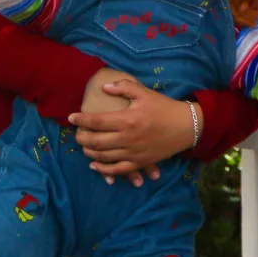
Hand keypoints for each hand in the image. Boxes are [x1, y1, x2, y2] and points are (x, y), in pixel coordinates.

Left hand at [70, 76, 201, 187]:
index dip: (81, 120)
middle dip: (82, 137)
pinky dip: (103, 169)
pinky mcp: (139, 163)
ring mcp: (133, 153)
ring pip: (103, 156)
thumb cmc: (164, 107)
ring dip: (89, 152)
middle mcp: (128, 138)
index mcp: (128, 119)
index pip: (97, 121)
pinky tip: (94, 165)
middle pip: (96, 141)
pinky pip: (117, 170)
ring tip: (84, 146)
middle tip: (76, 133)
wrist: (186, 127)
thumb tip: (105, 87)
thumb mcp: (145, 93)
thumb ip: (124, 87)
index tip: (71, 117)